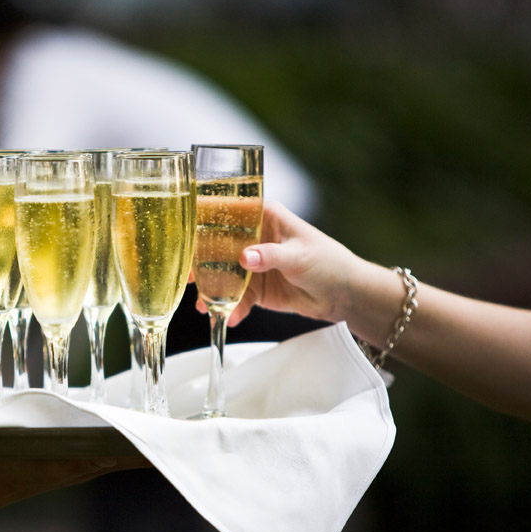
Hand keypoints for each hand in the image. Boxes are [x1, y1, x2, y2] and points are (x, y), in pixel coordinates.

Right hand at [198, 201, 366, 325]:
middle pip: (217, 247)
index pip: (228, 212)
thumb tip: (245, 258)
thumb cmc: (328, 261)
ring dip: (212, 291)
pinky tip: (231, 319)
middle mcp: (252, 238)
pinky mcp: (255, 288)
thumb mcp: (299, 255)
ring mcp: (252, 264)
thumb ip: (270, 255)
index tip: (187, 235)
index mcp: (263, 217)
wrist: (343, 294)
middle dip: (200, 263)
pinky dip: (231, 309)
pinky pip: (236, 298)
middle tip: (188, 277)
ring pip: (223, 275)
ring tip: (203, 307)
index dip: (204, 221)